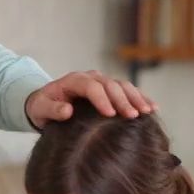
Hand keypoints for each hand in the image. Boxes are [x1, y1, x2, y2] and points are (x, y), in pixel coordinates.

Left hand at [25, 71, 155, 128]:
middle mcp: (90, 78)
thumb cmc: (42, 108)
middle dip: (122, 99)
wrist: (46, 104)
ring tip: (147, 111)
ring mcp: (101, 82)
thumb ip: (52, 110)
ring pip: (122, 85)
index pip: (91, 86)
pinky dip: (140, 98)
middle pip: (110, 85)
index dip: (101, 99)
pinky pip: (127, 91)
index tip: (110, 114)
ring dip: (136, 97)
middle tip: (132, 116)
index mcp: (73, 80)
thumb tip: (67, 111)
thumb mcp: (40, 110)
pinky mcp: (109, 90)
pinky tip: (152, 107)